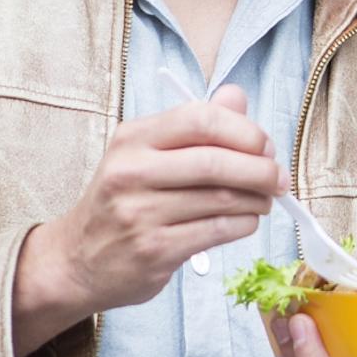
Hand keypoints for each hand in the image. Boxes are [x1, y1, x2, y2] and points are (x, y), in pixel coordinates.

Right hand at [13, 85, 281, 355]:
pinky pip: (217, 231)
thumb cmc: (124, 200)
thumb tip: (237, 96)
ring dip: (257, 199)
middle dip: (261, 169)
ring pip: (221, 199)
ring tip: (265, 200)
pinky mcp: (153, 250)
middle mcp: (131, 171)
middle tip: (279, 178)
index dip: (244, 130)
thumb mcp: (147, 154)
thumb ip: (195, 126)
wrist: (77, 260)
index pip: (199, 119)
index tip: (266, 146)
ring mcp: (139, 213)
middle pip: (215, 161)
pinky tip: (246, 222)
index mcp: (133, 138)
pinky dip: (243, 225)